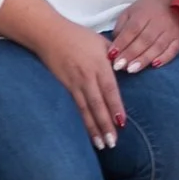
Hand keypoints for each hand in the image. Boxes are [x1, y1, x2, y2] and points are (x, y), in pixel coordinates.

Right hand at [32, 20, 125, 149]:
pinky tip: (85, 132)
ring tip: (101, 144)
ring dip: (93, 128)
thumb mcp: (102, 42)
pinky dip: (80, 121)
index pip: (110, 90)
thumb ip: (116, 57)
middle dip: (105, 125)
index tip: (122, 123)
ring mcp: (73, 83)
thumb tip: (128, 69)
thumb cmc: (79, 36)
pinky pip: (73, 107)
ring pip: (85, 110)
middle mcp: (87, 77)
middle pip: (98, 105)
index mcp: (99, 65)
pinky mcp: (63, 87)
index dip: (115, 107)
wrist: (50, 34)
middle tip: (112, 142)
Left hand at [109, 0, 178, 73]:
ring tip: (132, 70)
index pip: (132, 30)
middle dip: (131, 54)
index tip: (112, 55)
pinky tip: (154, 66)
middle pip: (145, 39)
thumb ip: (120, 30)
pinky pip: (173, 50)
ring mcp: (171, 29)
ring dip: (144, 59)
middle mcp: (159, 21)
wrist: (160, 3)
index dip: (122, 43)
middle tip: (120, 66)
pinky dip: (164, 59)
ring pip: (158, 46)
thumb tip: (115, 49)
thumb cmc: (140, 13)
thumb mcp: (126, 15)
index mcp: (143, 13)